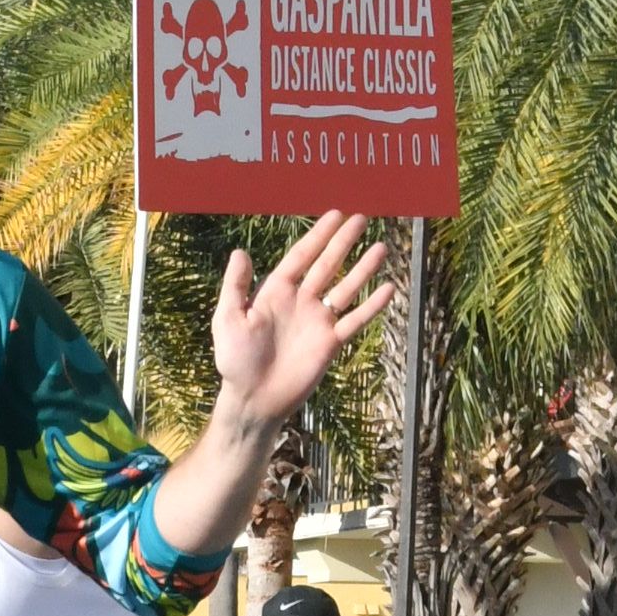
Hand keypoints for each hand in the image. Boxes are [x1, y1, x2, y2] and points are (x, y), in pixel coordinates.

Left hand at [210, 211, 396, 437]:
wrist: (253, 401)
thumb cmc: (235, 362)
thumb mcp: (228, 320)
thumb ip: (235, 287)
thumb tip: (239, 252)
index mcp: (276, 292)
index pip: (302, 256)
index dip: (318, 235)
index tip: (336, 214)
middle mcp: (301, 302)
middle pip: (327, 265)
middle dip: (344, 242)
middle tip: (362, 218)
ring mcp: (317, 322)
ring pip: (345, 288)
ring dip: (363, 269)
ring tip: (381, 247)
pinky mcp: (329, 343)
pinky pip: (354, 321)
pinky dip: (371, 306)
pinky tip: (388, 288)